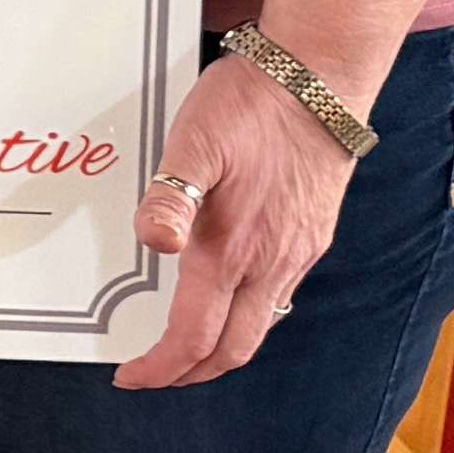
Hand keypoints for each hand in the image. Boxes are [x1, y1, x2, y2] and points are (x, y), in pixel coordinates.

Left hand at [119, 56, 366, 389]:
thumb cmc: (251, 105)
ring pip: (261, 326)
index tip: (132, 375)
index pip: (195, 336)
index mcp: (233, 249)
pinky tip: (232, 297)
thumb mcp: (192, 142)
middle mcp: (272, 262)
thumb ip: (169, 198)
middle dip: (191, 372)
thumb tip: (153, 243)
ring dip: (223, 348)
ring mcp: (300, 252)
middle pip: (234, 348)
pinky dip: (250, 316)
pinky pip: (280, 296)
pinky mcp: (315, 236)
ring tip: (188, 345)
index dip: (161, 367)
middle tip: (157, 373)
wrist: (321, 78)